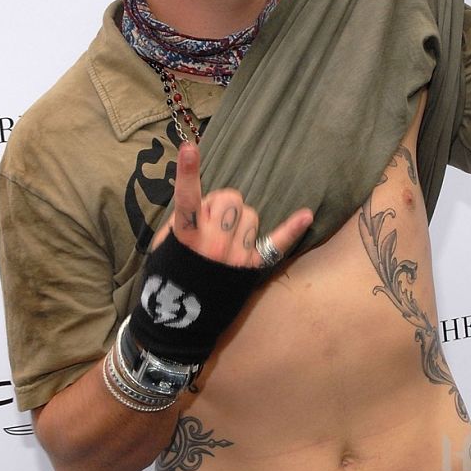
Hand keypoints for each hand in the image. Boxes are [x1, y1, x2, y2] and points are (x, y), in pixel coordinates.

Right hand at [152, 142, 312, 267]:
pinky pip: (276, 243)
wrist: (178, 322)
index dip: (187, 172)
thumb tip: (206, 204)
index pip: (187, 198)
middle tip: (212, 223)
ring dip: (240, 222)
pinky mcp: (251, 268)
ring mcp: (234, 256)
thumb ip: (183, 219)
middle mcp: (213, 244)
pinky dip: (292, 228)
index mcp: (186, 236)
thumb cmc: (169, 276)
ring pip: (251, 215)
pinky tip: (306, 215)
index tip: (189, 148)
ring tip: (226, 242)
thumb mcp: (164, 244)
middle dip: (222, 205)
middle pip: (230, 199)